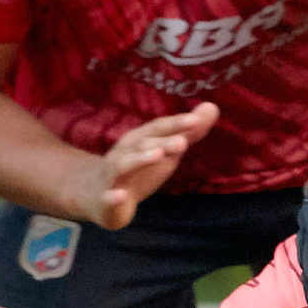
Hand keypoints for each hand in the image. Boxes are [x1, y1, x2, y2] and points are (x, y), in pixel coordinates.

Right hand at [82, 104, 219, 228]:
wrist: (94, 193)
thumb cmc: (137, 169)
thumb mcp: (164, 150)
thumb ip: (188, 132)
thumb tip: (212, 107)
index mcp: (140, 140)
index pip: (159, 129)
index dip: (176, 124)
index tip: (195, 120)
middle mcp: (125, 154)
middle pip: (144, 145)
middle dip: (163, 142)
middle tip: (182, 142)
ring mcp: (113, 176)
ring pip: (125, 166)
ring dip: (140, 160)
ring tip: (157, 156)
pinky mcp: (105, 200)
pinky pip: (108, 197)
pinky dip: (113, 196)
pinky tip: (121, 196)